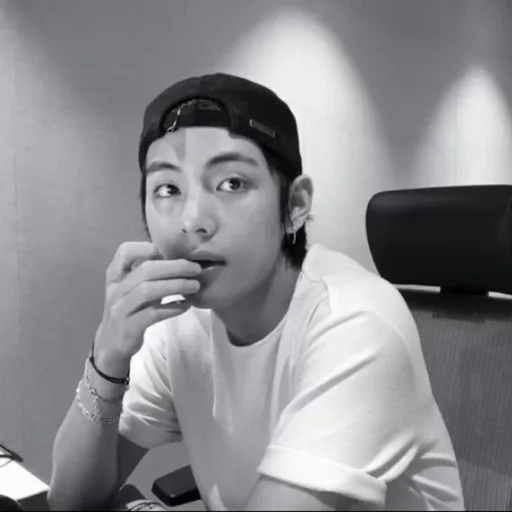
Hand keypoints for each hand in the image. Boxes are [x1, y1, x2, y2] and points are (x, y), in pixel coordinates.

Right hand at [94, 241, 201, 365]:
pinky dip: (172, 308)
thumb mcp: (133, 289)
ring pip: (148, 291)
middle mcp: (116, 289)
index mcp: (116, 276)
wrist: (110, 344)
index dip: (146, 248)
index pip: (124, 252)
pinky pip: (152, 314)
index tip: (167, 252)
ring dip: (176, 286)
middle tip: (196, 269)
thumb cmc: (128, 310)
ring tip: (195, 286)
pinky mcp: (128, 327)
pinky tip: (186, 305)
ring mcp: (120, 308)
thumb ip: (149, 275)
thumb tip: (179, 259)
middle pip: (145, 271)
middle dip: (174, 267)